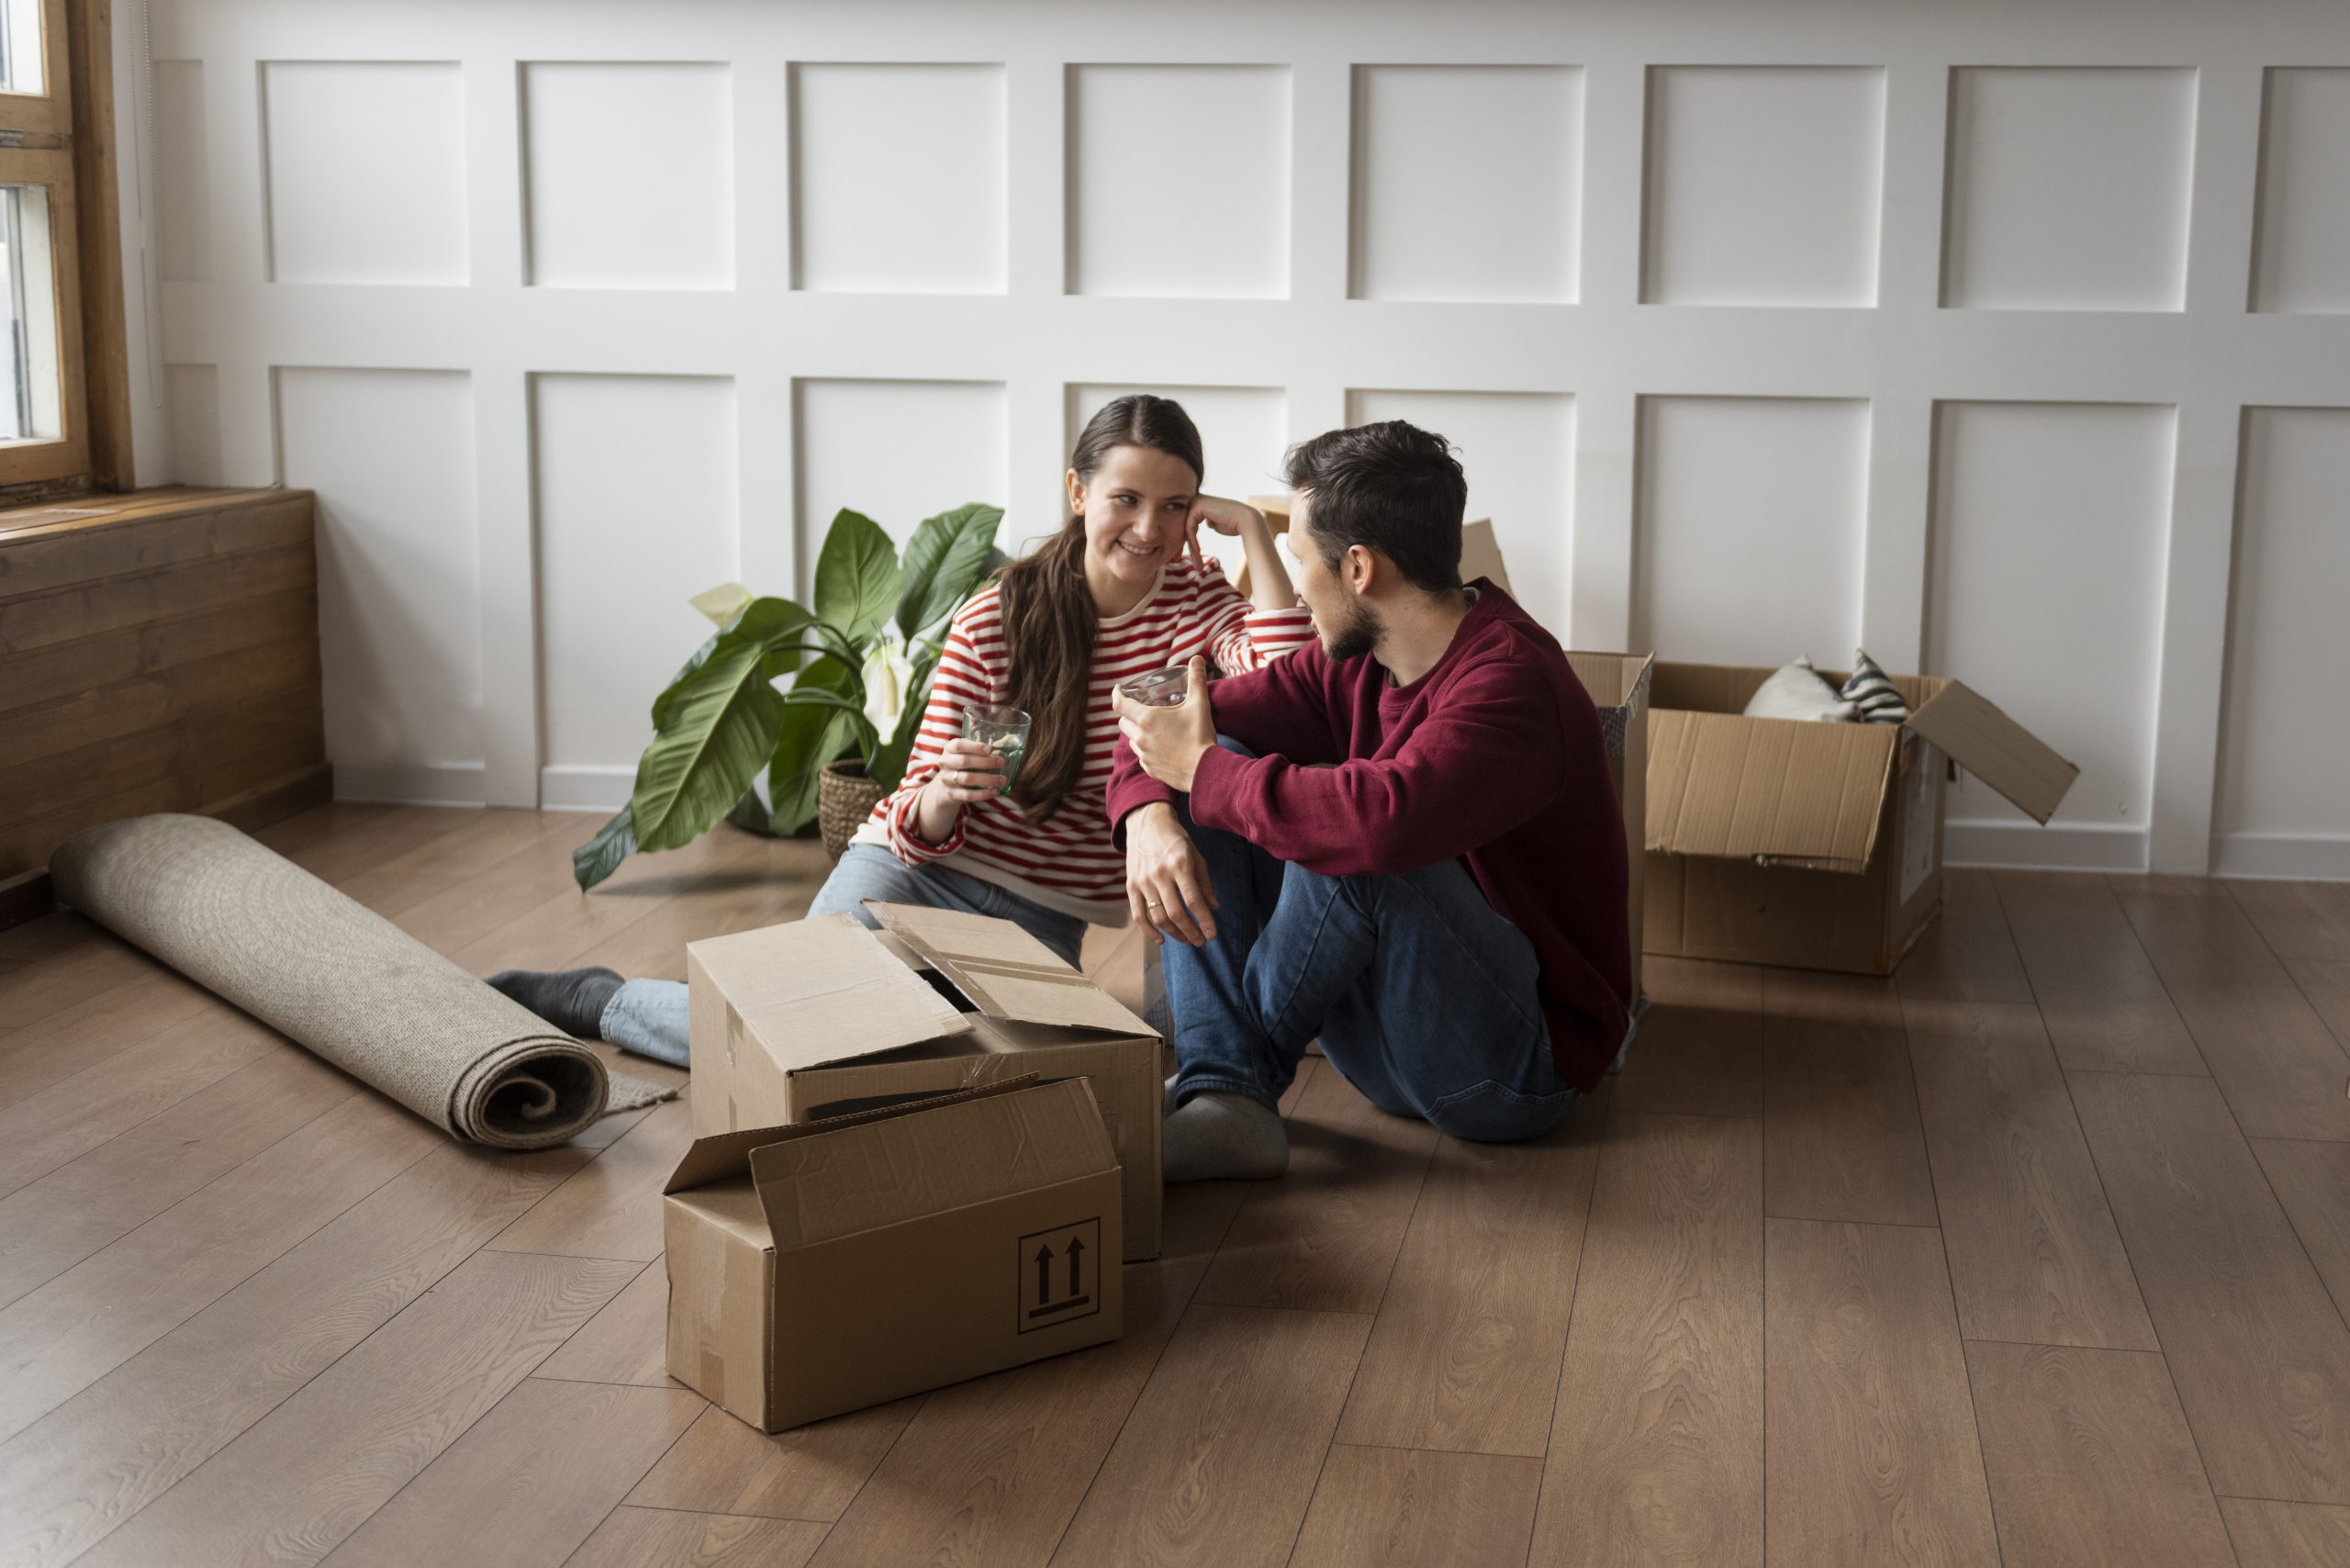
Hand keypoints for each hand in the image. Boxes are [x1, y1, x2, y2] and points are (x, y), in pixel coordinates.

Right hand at [922, 737, 1008, 807]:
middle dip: (985, 762)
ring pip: (967, 779)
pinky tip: (994, 791)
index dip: (975, 747)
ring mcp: (947, 779)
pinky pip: (968, 795)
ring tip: (1002, 780)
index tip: (990, 749)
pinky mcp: (952, 794)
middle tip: (1001, 762)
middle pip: (964, 761)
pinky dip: (982, 794)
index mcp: (949, 749)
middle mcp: (945, 763)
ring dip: (987, 779)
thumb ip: (980, 750)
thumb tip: (1004, 744)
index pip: (959, 745)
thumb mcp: (966, 754)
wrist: (945, 787)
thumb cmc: (962, 765)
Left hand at [1111, 656, 1215, 791]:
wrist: (1205, 771)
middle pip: (1123, 723)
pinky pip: (1141, 756)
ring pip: (1131, 740)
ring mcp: (1144, 755)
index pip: (1120, 704)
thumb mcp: (1199, 704)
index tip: (1118, 689)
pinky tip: (1159, 747)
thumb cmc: (1200, 736)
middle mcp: (1140, 737)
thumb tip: (1196, 659)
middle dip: (1128, 714)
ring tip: (1152, 729)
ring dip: (1137, 732)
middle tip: (1141, 710)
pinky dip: (1145, 749)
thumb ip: (1196, 680)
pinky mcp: (1150, 769)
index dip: (1116, 694)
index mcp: (1147, 719)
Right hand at [1125, 802, 1217, 946]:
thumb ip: (1204, 882)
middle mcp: (1160, 874)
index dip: (1204, 920)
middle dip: (1190, 932)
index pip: (1193, 900)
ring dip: (1174, 934)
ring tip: (1187, 940)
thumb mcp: (1195, 855)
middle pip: (1176, 913)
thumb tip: (1213, 908)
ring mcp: (1143, 881)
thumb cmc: (1175, 840)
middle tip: (1201, 941)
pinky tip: (1161, 940)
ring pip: (1158, 917)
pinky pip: (1138, 915)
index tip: (1212, 934)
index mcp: (1179, 864)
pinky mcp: (1131, 886)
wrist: (1146, 823)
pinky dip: (1148, 931)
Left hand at [1179, 495, 1263, 574]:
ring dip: (1191, 547)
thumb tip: (1207, 523)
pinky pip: (1190, 527)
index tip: (1191, 557)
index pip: (1189, 525)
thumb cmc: (1234, 524)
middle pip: (1186, 527)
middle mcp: (1196, 499)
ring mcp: (1196, 501)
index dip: (1190, 542)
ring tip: (1196, 561)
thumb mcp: (1217, 524)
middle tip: (1187, 561)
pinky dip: (1193, 541)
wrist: (1245, 521)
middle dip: (1186, 546)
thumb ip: (1210, 522)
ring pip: (1187, 529)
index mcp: (1200, 503)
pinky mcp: (1197, 506)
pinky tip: (1197, 552)